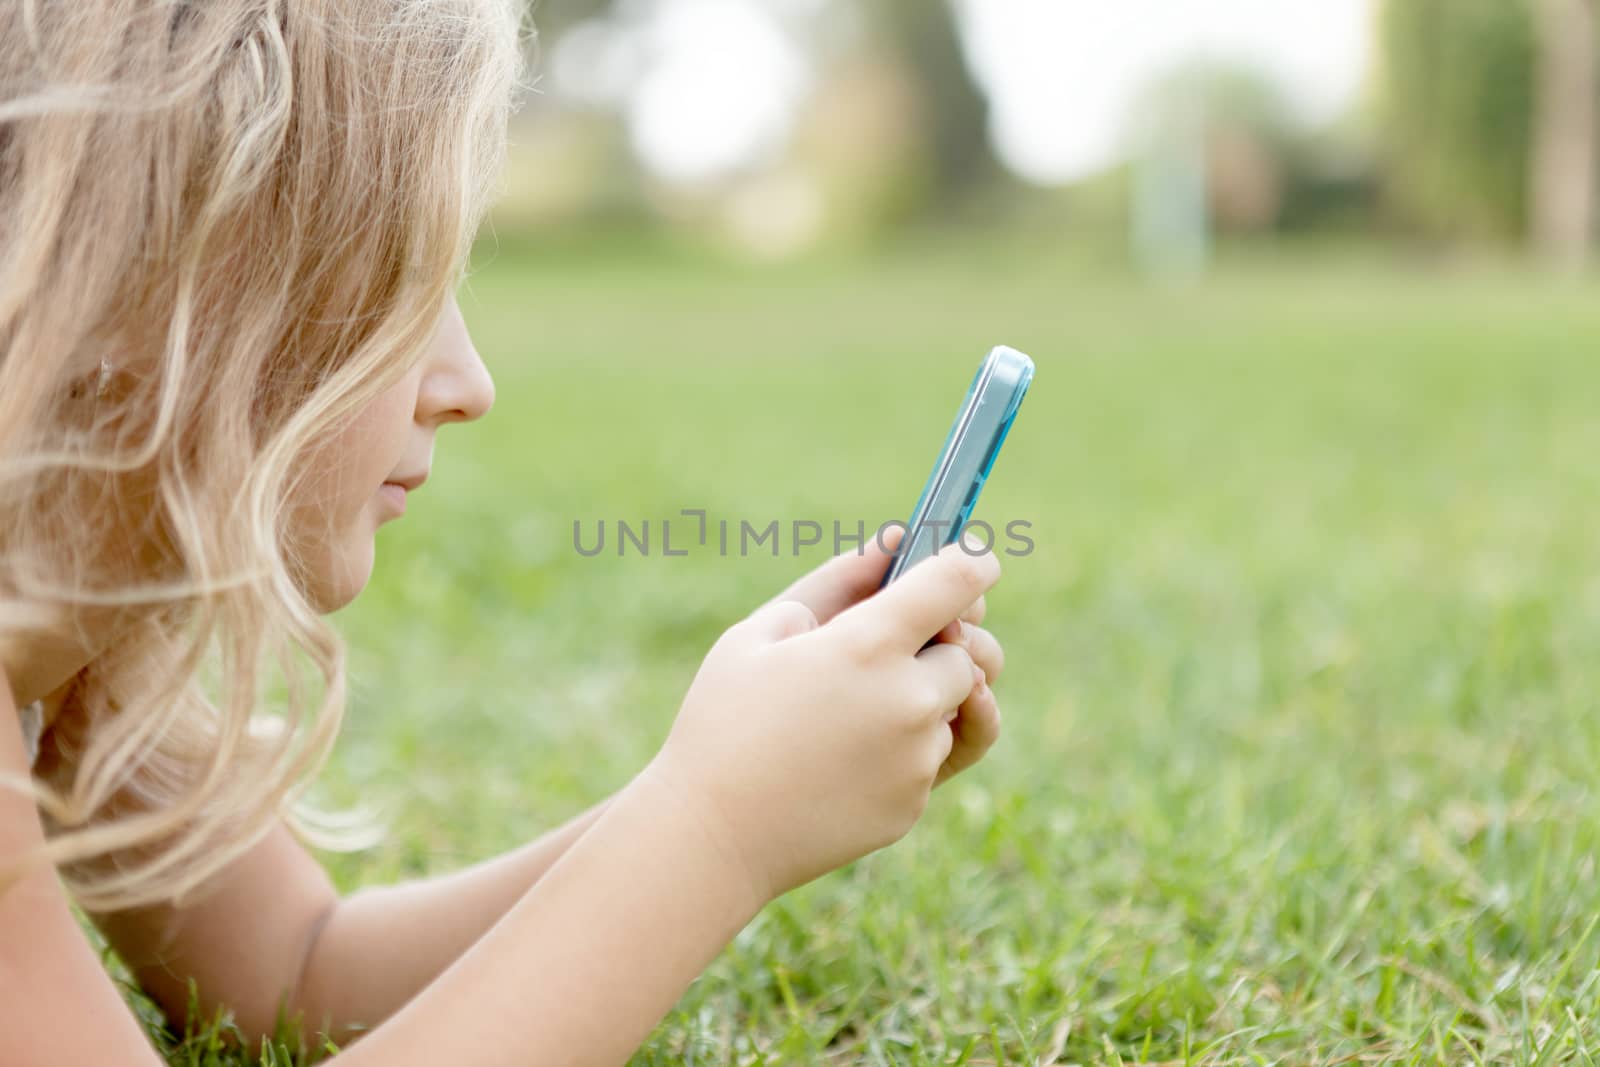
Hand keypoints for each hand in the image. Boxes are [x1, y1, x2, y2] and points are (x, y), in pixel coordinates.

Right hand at [647, 534, 1001, 904]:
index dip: (972, 562)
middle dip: (947, 643)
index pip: (957, 582)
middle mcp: (907, 700)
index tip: (976, 560)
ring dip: (923, 700)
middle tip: (904, 645)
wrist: (710, 835)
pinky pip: (930, 761)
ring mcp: (916, 759)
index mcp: (868, 645)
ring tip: (855, 709)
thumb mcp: (762, 631)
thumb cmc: (723, 720)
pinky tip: (844, 756)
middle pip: (971, 653)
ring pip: (954, 710)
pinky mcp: (913, 804)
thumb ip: (837, 582)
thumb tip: (891, 544)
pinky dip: (903, 750)